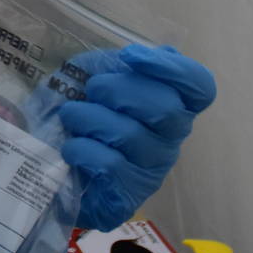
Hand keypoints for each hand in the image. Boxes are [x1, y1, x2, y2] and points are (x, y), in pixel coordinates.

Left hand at [58, 44, 217, 231]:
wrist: (52, 164)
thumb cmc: (82, 115)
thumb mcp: (95, 78)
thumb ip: (113, 64)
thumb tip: (130, 57)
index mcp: (172, 104)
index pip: (200, 87)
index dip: (173, 69)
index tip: (131, 56)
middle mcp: (171, 137)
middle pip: (166, 108)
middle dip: (119, 90)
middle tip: (92, 88)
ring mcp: (153, 169)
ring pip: (131, 135)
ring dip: (91, 118)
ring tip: (70, 115)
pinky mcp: (129, 195)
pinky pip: (110, 165)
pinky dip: (83, 148)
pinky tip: (71, 147)